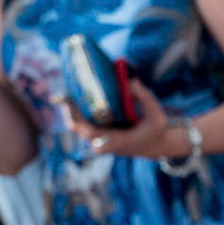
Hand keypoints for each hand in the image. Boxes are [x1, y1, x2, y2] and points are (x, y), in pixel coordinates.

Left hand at [62, 79, 178, 158]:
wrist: (159, 145)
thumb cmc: (158, 129)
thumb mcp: (156, 113)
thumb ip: (144, 97)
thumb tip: (130, 80)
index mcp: (119, 141)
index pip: (93, 134)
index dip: (80, 122)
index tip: (72, 106)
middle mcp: (108, 143)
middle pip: (81, 132)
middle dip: (71, 115)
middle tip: (64, 97)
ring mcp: (105, 142)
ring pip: (81, 131)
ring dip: (74, 115)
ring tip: (66, 98)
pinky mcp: (104, 138)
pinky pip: (87, 129)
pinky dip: (80, 117)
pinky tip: (75, 102)